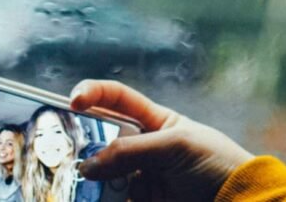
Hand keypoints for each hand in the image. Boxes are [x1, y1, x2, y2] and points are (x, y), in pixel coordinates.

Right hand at [70, 80, 253, 201]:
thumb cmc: (217, 164)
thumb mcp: (175, 147)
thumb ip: (131, 152)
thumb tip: (89, 166)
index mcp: (154, 121)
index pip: (116, 99)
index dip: (93, 94)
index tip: (72, 102)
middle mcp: (143, 147)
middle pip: (101, 140)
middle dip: (84, 145)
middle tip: (68, 154)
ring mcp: (141, 177)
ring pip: (103, 175)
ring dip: (91, 180)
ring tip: (84, 186)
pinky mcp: (143, 200)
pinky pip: (113, 198)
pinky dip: (103, 199)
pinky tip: (96, 198)